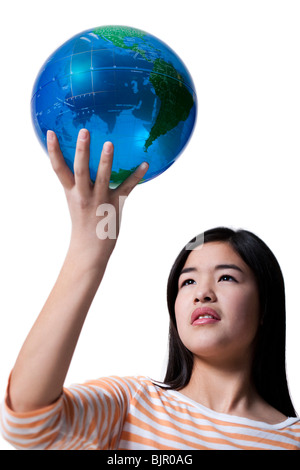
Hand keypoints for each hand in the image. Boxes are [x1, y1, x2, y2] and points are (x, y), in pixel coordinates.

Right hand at [47, 129, 148, 269]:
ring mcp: (99, 200)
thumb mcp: (75, 200)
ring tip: (109, 144)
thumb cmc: (83, 222)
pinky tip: (145, 163)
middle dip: (82, 151)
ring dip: (106, 161)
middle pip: (80, 170)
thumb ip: (78, 183)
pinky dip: (136, 176)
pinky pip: (126, 188)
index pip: (58, 169)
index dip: (53, 150)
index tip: (50, 132)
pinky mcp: (115, 205)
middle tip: (84, 131)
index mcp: (71, 192)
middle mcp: (83, 195)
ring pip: (102, 178)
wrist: (90, 249)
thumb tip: (82, 161)